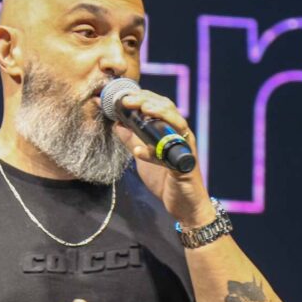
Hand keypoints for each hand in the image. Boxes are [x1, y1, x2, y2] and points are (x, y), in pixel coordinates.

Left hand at [113, 90, 215, 227]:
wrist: (185, 206)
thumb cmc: (166, 181)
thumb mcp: (143, 158)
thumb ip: (132, 141)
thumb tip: (117, 125)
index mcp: (172, 132)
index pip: (161, 105)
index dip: (144, 97)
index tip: (125, 94)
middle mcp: (182, 137)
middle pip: (169, 109)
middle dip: (148, 101)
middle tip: (127, 99)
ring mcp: (185, 151)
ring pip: (177, 124)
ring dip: (159, 115)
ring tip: (141, 111)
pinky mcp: (185, 168)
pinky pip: (169, 157)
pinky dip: (153, 154)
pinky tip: (138, 152)